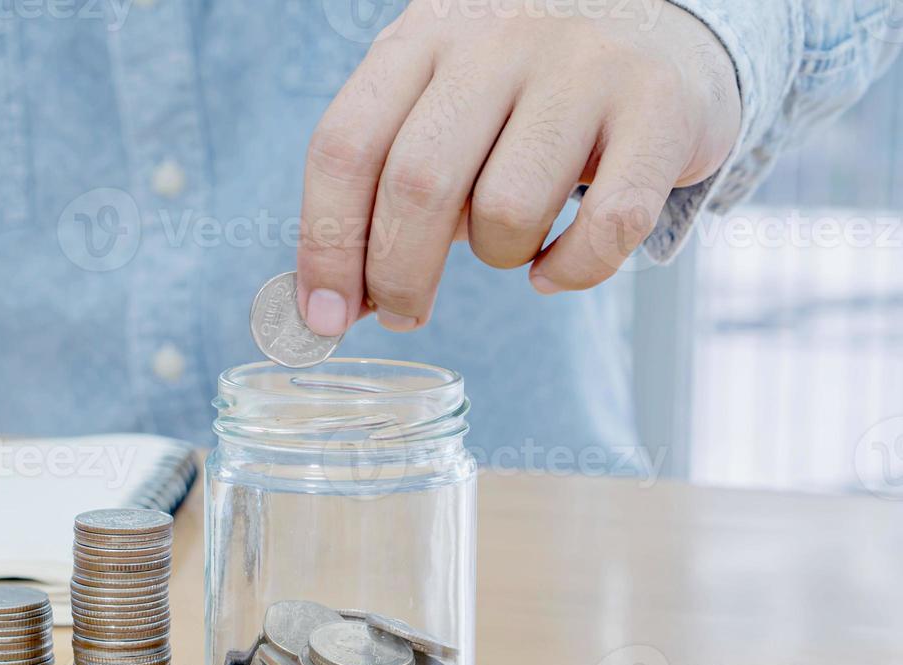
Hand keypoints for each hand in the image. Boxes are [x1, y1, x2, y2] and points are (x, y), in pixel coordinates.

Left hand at [297, 0, 740, 334]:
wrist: (658, 24)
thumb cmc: (522, 89)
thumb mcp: (440, 103)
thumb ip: (384, 184)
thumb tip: (334, 304)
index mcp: (425, 34)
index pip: (346, 146)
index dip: (326, 244)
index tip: (323, 316)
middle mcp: (500, 37)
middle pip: (417, 183)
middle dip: (398, 276)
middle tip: (404, 313)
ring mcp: (584, 65)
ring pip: (508, 209)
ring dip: (499, 259)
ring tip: (511, 244)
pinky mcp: (660, 106)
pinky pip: (606, 226)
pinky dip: (572, 270)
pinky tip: (556, 265)